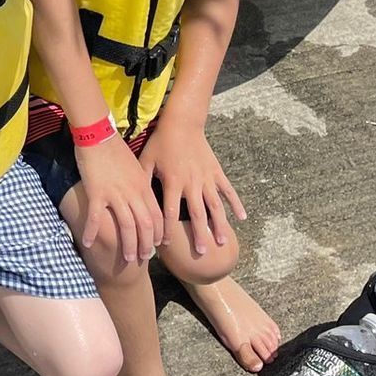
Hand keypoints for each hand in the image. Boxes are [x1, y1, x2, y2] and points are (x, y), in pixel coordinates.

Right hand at [74, 132, 164, 263]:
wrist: (98, 134)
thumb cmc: (115, 148)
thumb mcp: (135, 166)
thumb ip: (140, 183)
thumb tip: (142, 197)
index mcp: (143, 186)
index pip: (156, 216)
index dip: (157, 234)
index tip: (156, 245)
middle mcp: (133, 193)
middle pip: (145, 225)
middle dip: (146, 245)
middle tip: (144, 258)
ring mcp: (116, 194)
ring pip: (127, 226)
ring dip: (128, 245)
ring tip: (127, 258)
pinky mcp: (97, 193)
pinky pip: (96, 217)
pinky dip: (93, 232)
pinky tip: (88, 242)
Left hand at [143, 120, 245, 256]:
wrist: (182, 123)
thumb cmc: (161, 142)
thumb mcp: (146, 160)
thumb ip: (142, 180)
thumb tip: (133, 201)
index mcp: (173, 182)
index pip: (169, 212)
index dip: (167, 229)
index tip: (165, 245)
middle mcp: (192, 183)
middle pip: (196, 214)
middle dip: (199, 234)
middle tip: (202, 253)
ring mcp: (206, 178)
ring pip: (215, 206)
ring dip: (219, 224)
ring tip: (222, 242)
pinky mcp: (217, 172)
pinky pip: (228, 190)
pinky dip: (236, 204)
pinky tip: (242, 218)